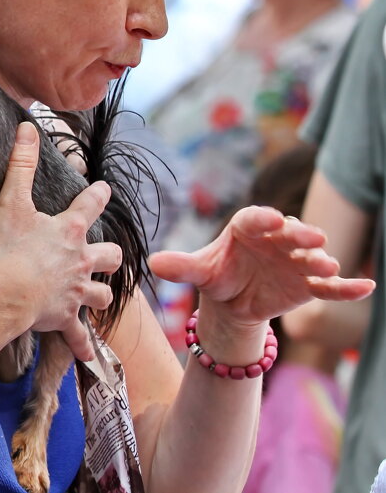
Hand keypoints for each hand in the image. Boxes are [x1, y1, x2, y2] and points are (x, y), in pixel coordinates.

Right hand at [0, 122, 121, 360]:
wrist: (8, 294)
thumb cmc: (10, 247)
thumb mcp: (13, 201)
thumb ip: (22, 165)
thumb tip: (27, 127)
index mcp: (70, 230)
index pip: (91, 205)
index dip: (98, 195)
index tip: (105, 189)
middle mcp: (82, 260)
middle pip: (110, 255)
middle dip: (109, 254)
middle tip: (104, 254)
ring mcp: (77, 291)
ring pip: (103, 294)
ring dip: (100, 293)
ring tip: (95, 293)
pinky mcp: (67, 317)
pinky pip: (80, 336)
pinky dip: (84, 345)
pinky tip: (90, 355)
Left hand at [149, 206, 374, 325]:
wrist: (235, 299)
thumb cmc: (217, 275)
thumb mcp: (198, 271)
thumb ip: (180, 266)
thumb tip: (152, 262)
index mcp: (247, 227)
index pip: (254, 218)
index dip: (262, 218)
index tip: (269, 218)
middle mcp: (276, 239)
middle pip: (290, 233)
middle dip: (300, 235)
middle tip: (312, 238)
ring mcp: (296, 262)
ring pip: (311, 259)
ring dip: (321, 261)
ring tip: (327, 265)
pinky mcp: (309, 285)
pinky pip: (330, 286)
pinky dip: (347, 287)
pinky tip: (366, 287)